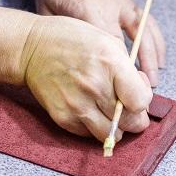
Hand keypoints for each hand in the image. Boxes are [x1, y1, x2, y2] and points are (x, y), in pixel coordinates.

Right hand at [19, 15, 152, 141]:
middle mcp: (95, 87)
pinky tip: (90, 110)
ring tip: (109, 112)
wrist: (31, 49)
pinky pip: (89, 135)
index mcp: (111, 63)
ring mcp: (77, 105)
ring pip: (112, 135)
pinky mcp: (63, 117)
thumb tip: (140, 90)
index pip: (141, 102)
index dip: (143, 100)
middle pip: (131, 122)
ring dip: (115, 127)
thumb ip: (127, 68)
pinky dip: (94, 126)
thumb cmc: (72, 40)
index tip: (136, 93)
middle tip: (127, 107)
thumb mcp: (107, 40)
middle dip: (134, 116)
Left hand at [35, 0, 166, 86]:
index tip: (116, 91)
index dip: (114, 70)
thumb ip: (60, 35)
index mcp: (88, 8)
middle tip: (139, 90)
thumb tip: (68, 64)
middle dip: (137, 68)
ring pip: (145, 33)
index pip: (107, 45)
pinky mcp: (130, 4)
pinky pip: (149, 24)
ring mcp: (124, 5)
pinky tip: (159, 60)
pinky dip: (156, 43)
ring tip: (153, 81)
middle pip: (131, 41)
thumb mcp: (49, 10)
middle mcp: (112, 6)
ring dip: (152, 57)